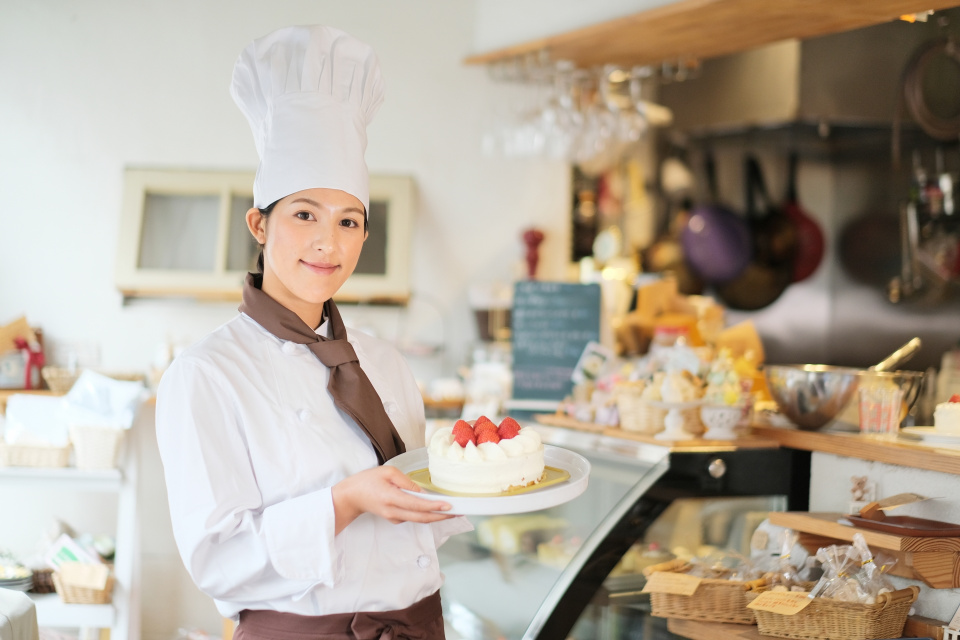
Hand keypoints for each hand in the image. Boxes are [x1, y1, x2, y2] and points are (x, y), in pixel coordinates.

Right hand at [332, 465, 452, 532]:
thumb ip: (406, 482)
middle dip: (442, 516)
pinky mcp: (394, 519)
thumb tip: (423, 493)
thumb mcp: (387, 473)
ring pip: (419, 519)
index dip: (434, 507)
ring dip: (436, 516)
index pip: (417, 505)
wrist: (351, 497)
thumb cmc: (368, 480)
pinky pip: (413, 517)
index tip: (449, 506)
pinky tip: (435, 509)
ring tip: (452, 511)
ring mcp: (394, 518)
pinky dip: (425, 514)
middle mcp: (394, 512)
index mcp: (391, 498)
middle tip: (459, 512)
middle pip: (422, 518)